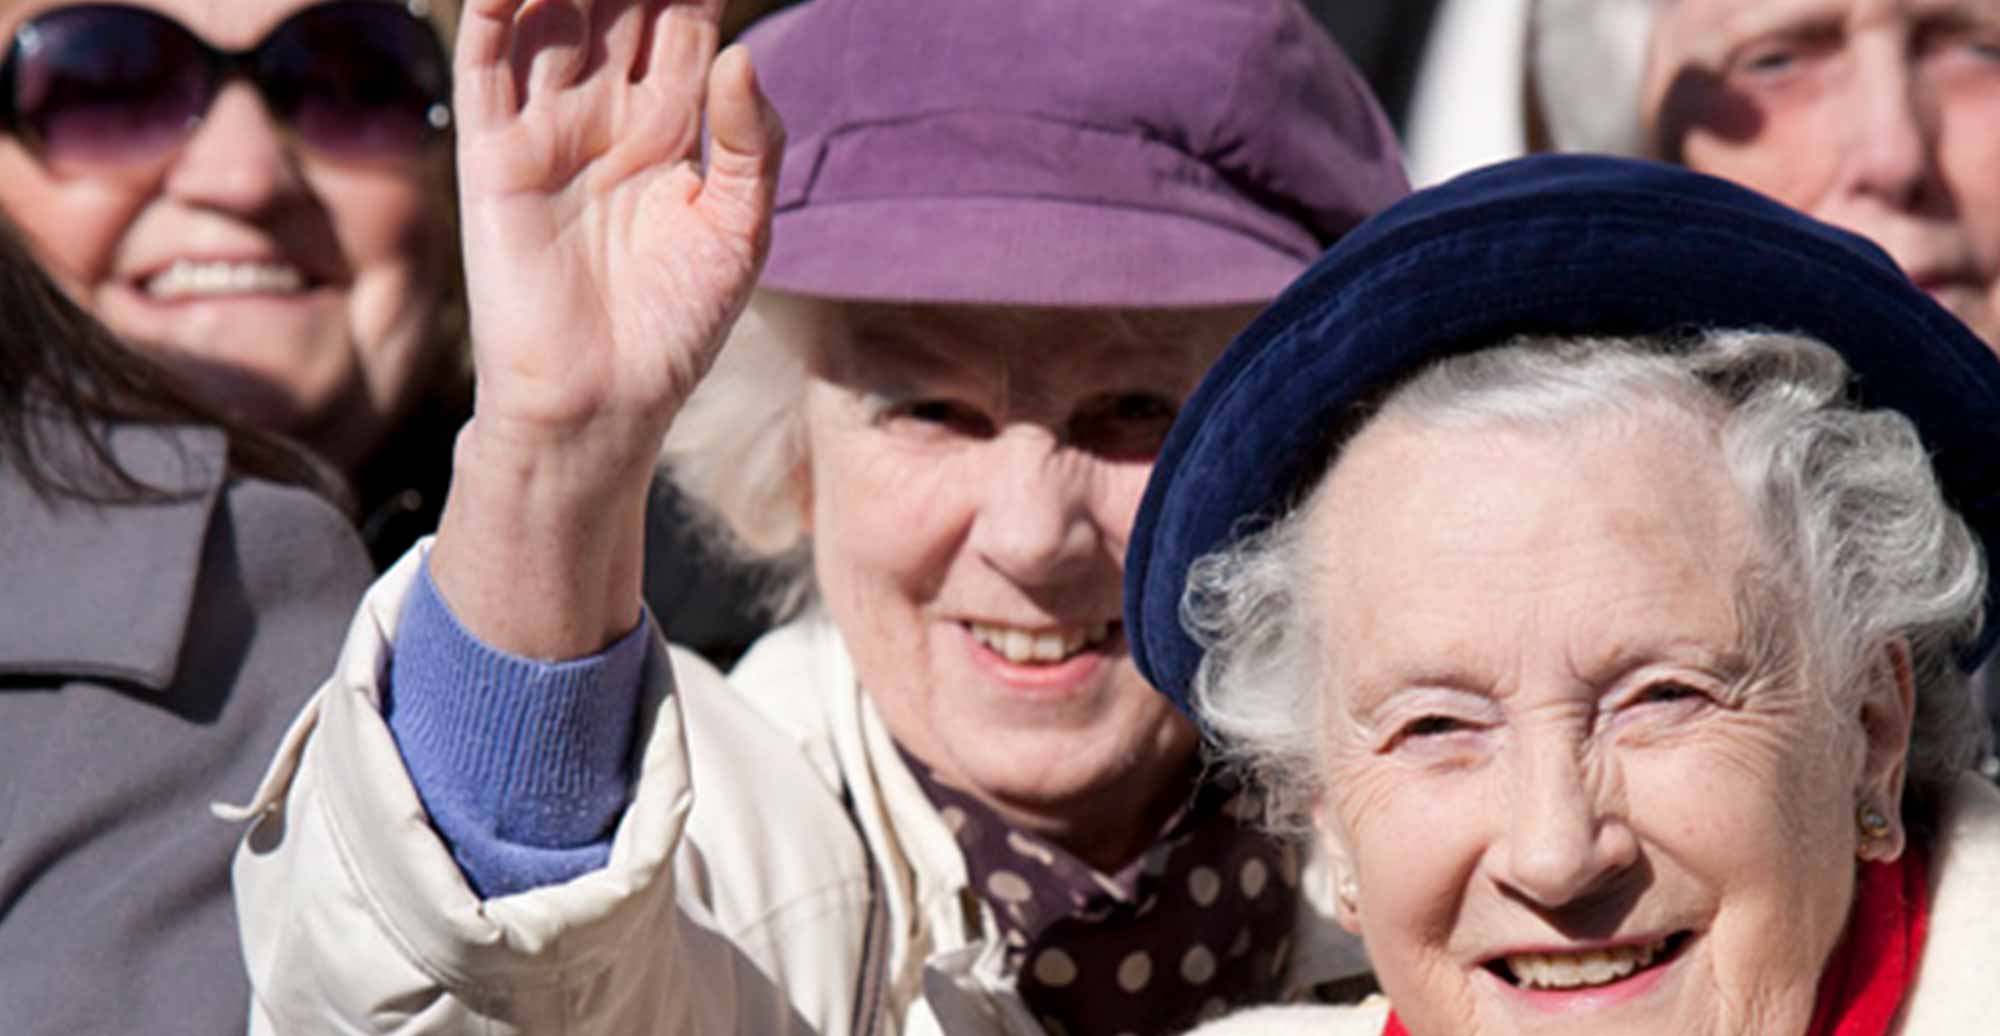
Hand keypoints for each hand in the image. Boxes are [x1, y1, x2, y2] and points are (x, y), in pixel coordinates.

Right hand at [434, 0, 782, 656]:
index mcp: (671, 125)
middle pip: (616, 5)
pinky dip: (498, 9)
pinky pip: (488, 62)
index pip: (680, 21)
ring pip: (553, 15)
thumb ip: (749, 140)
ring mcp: (545, 126)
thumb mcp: (738, 230)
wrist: (601, 401)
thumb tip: (744, 52)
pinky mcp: (491, 152)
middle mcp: (606, 112)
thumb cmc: (676, 324)